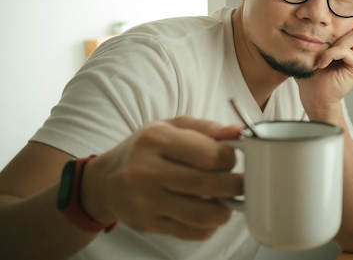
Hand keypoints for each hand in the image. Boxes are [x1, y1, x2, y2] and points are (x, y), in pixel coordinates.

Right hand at [81, 116, 242, 239]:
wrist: (105, 181)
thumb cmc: (144, 149)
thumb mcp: (170, 126)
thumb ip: (206, 128)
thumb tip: (238, 132)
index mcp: (156, 140)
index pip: (210, 154)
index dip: (230, 158)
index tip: (232, 159)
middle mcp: (148, 171)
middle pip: (209, 184)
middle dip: (235, 185)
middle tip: (240, 183)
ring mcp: (147, 201)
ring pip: (202, 214)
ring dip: (225, 210)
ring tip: (227, 201)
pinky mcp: (149, 224)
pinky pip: (190, 232)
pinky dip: (208, 226)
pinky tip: (209, 213)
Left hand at [296, 9, 352, 111]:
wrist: (314, 97)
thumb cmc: (312, 74)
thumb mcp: (315, 49)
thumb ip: (321, 34)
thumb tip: (311, 14)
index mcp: (352, 46)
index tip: (346, 9)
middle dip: (350, 24)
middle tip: (332, 35)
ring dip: (336, 42)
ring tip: (323, 55)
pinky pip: (347, 51)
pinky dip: (332, 54)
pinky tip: (322, 63)